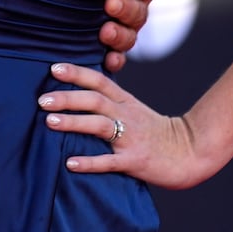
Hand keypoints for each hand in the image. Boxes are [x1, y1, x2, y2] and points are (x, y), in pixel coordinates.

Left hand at [39, 61, 214, 189]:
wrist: (190, 152)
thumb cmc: (156, 132)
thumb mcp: (134, 109)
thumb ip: (110, 102)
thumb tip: (76, 95)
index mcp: (126, 101)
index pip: (99, 80)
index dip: (76, 73)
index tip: (53, 68)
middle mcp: (127, 115)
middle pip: (95, 100)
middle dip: (67, 97)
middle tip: (42, 99)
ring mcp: (131, 138)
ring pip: (99, 125)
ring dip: (73, 122)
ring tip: (49, 122)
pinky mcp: (135, 160)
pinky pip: (109, 161)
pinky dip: (90, 162)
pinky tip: (70, 163)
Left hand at [98, 0, 174, 71]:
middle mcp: (125, 5)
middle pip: (140, 13)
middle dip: (128, 8)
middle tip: (111, 3)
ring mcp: (113, 27)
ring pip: (129, 36)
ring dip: (121, 35)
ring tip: (104, 31)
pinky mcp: (96, 46)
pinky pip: (111, 57)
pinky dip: (112, 60)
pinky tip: (107, 60)